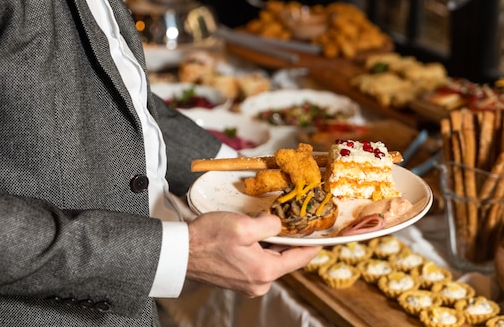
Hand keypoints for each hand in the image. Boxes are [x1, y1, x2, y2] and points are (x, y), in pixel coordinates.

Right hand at [186, 211, 320, 296]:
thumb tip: (279, 225)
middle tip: (287, 219)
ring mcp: (248, 284)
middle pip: (284, 257)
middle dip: (285, 238)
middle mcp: (259, 283)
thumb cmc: (208, 239)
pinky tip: (250, 235)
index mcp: (265, 271)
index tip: (324, 236)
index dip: (313, 244)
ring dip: (269, 242)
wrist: (179, 252)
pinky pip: (257, 261)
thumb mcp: (244, 225)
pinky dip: (258, 248)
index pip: (299, 258)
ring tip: (262, 223)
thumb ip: (269, 224)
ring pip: (270, 258)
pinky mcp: (238, 280)